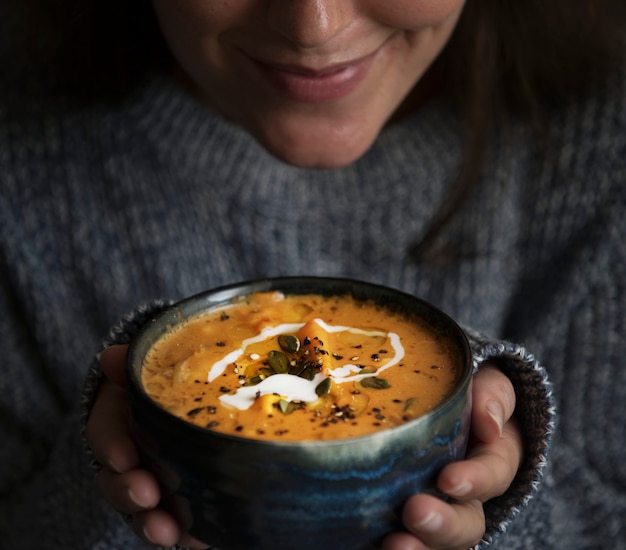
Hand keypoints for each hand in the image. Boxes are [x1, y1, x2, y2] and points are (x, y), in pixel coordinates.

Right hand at [85, 345, 207, 548]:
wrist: (197, 398)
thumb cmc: (170, 381)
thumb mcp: (151, 368)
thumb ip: (132, 365)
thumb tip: (112, 357)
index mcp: (122, 421)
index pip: (106, 434)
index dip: (111, 447)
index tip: (122, 457)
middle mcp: (132, 458)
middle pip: (118, 481)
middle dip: (128, 492)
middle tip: (146, 497)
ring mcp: (155, 482)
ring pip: (143, 511)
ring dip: (152, 523)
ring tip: (168, 532)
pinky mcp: (181, 501)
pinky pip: (178, 523)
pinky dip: (187, 535)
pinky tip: (202, 540)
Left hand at [381, 362, 521, 549]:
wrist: (432, 401)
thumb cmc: (462, 392)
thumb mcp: (485, 384)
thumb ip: (493, 396)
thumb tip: (489, 426)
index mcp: (492, 461)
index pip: (492, 475)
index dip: (475, 481)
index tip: (449, 479)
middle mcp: (465, 496)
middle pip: (465, 523)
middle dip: (443, 525)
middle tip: (415, 512)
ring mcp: (433, 510)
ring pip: (433, 541)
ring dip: (417, 546)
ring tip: (393, 545)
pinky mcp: (397, 518)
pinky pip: (394, 538)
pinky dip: (380, 546)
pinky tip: (363, 543)